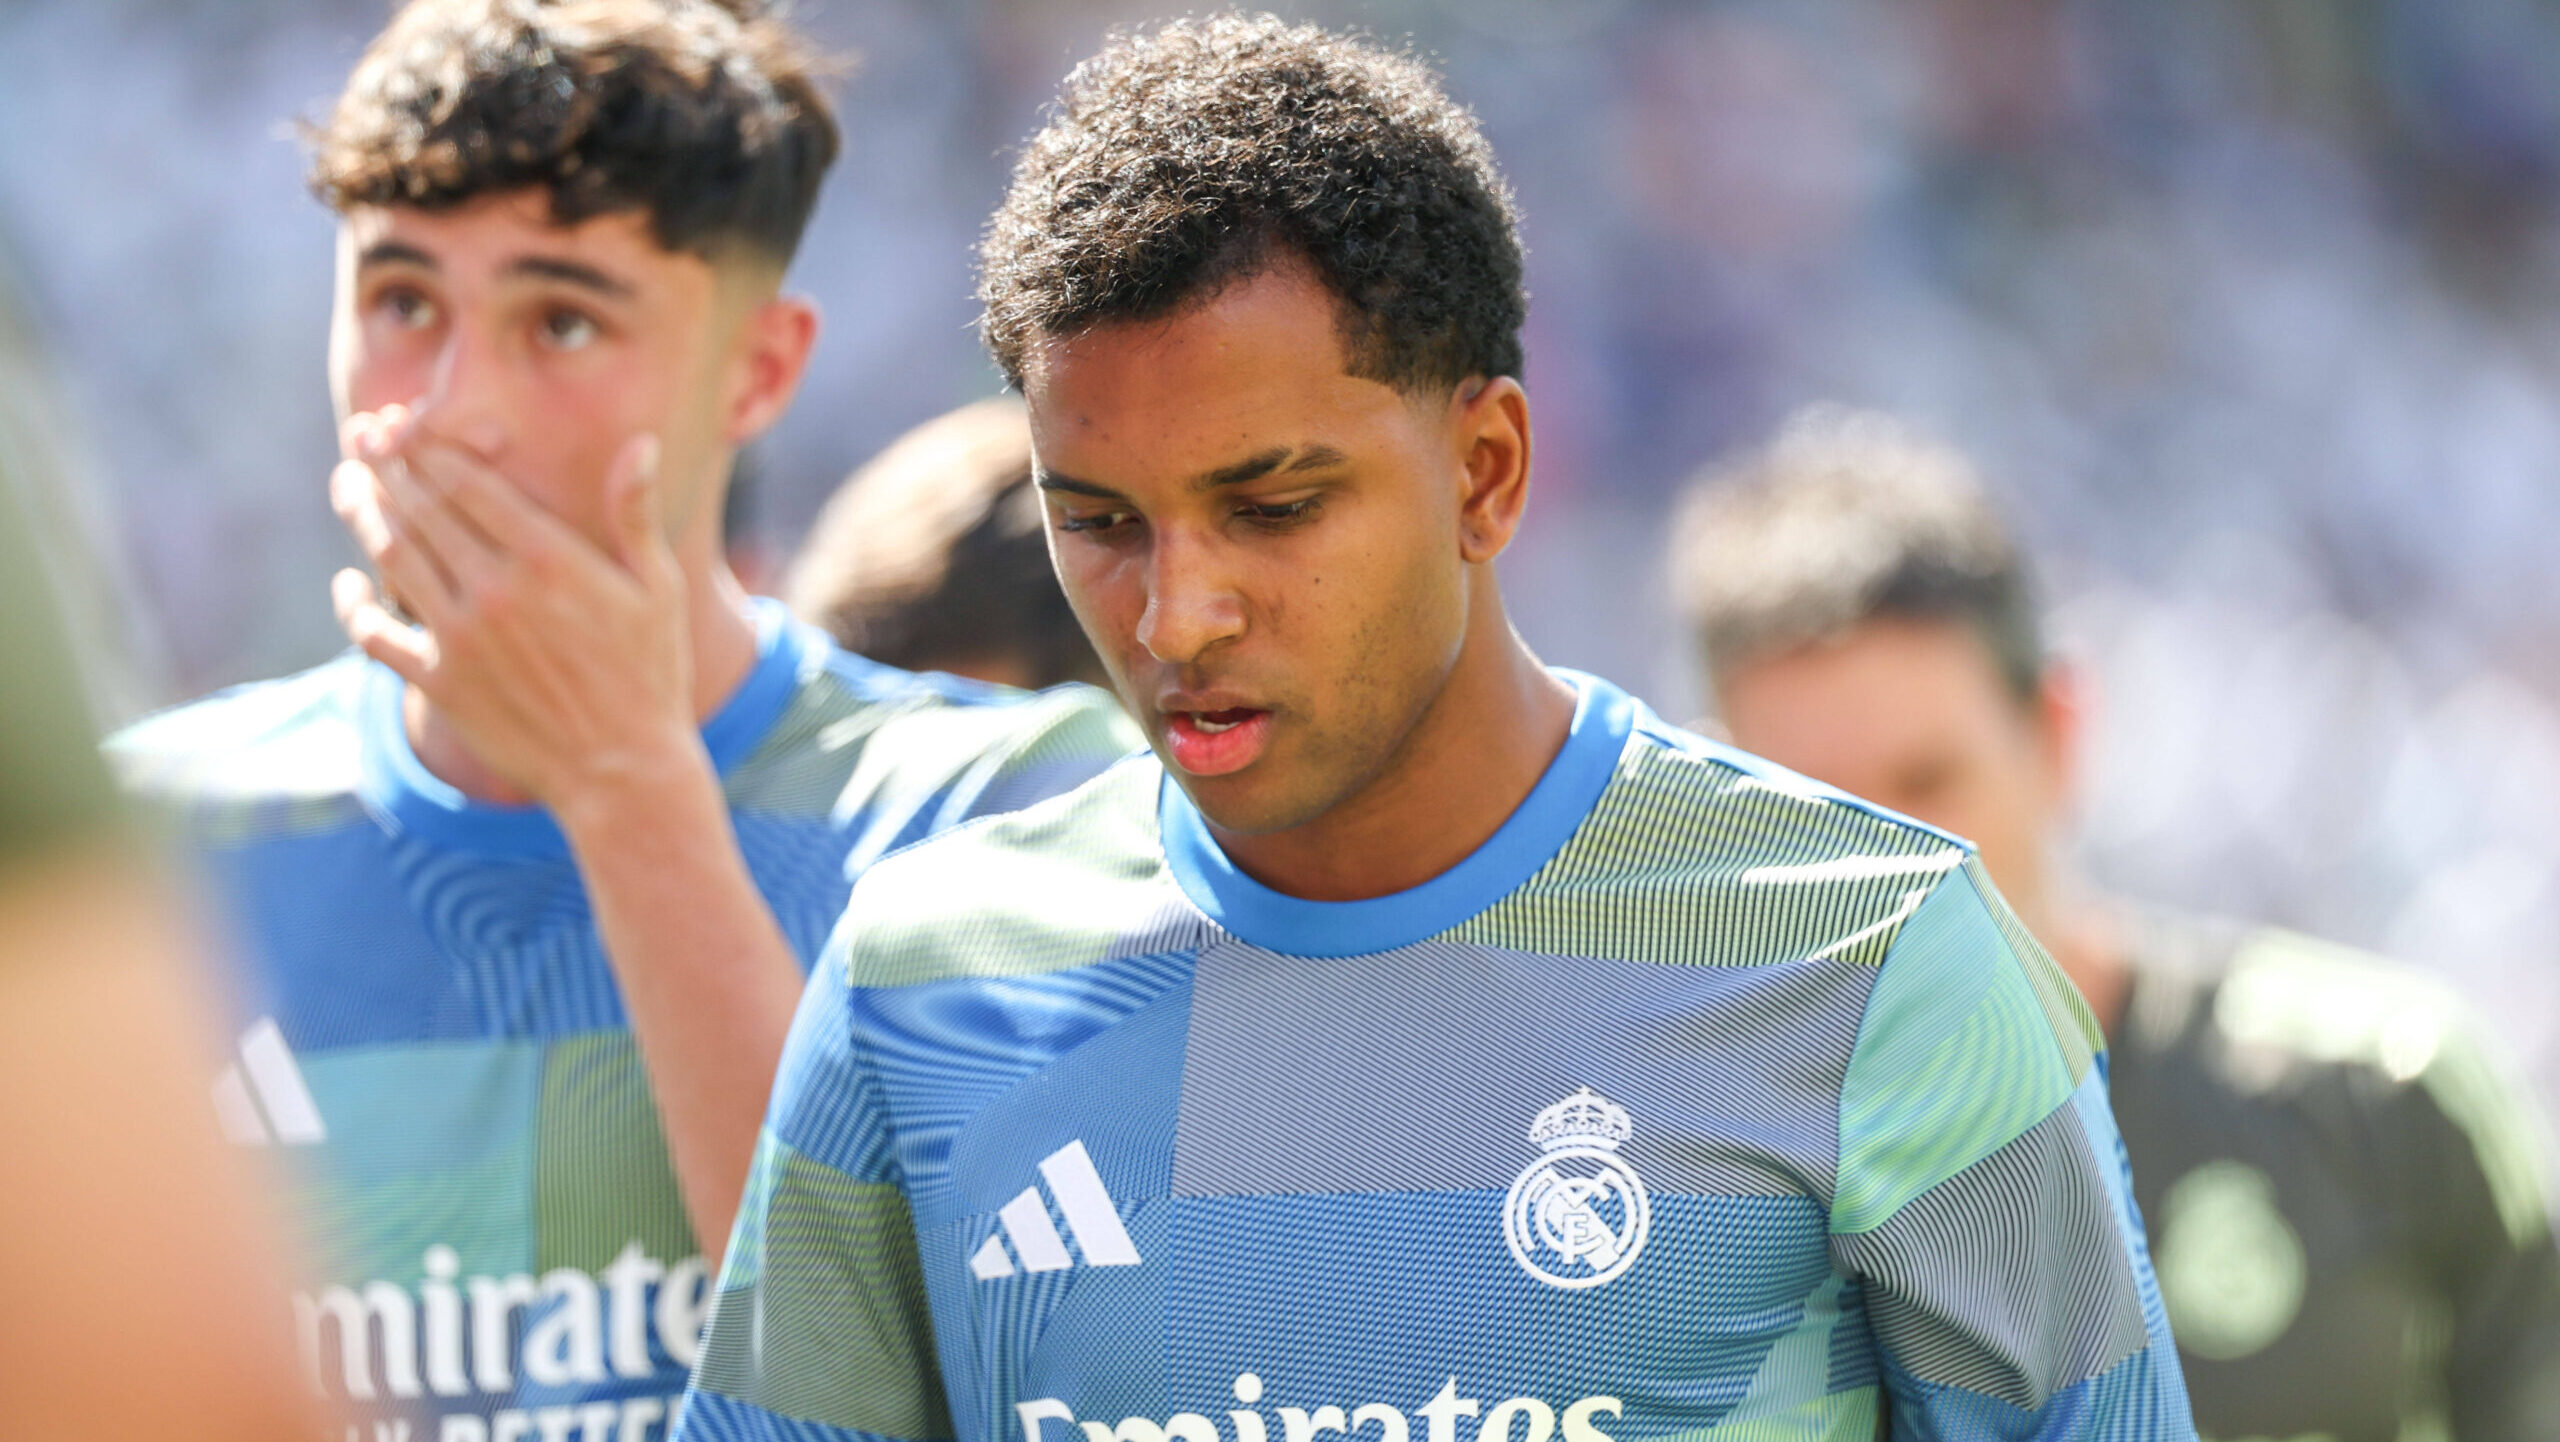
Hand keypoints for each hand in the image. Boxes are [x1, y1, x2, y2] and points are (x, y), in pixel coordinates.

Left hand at [329, 408, 701, 816]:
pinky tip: (346, 583)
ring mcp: (462, 637)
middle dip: (388, 466)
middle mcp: (497, 589)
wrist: (624, 771)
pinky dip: (352, 604)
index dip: (429, 447)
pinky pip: (376, 634)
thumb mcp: (657, 588)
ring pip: (393, 556)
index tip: (406, 423)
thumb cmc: (651, 675)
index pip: (468, 482)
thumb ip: (635, 514)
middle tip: (363, 438)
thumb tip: (642, 445)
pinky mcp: (440, 682)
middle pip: (422, 509)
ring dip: (362, 513)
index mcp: (550, 557)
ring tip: (346, 485)